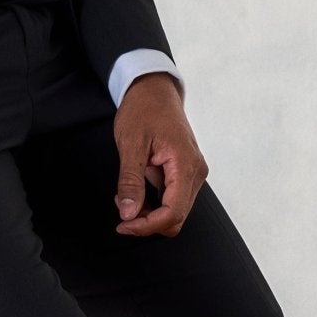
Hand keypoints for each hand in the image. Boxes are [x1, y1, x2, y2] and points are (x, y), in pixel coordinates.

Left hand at [113, 71, 206, 237]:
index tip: (123, 224)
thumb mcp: (131, 144)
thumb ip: (130, 182)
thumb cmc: (144, 109)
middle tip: (121, 213)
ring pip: (174, 211)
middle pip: (176, 217)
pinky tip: (135, 192)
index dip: (147, 225)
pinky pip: (171, 199)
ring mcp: (192, 173)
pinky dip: (152, 203)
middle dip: (147, 222)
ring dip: (149, 214)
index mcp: (185, 165)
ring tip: (125, 197)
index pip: (173, 212)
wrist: (154, 90)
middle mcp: (195, 172)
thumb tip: (129, 213)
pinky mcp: (184, 172)